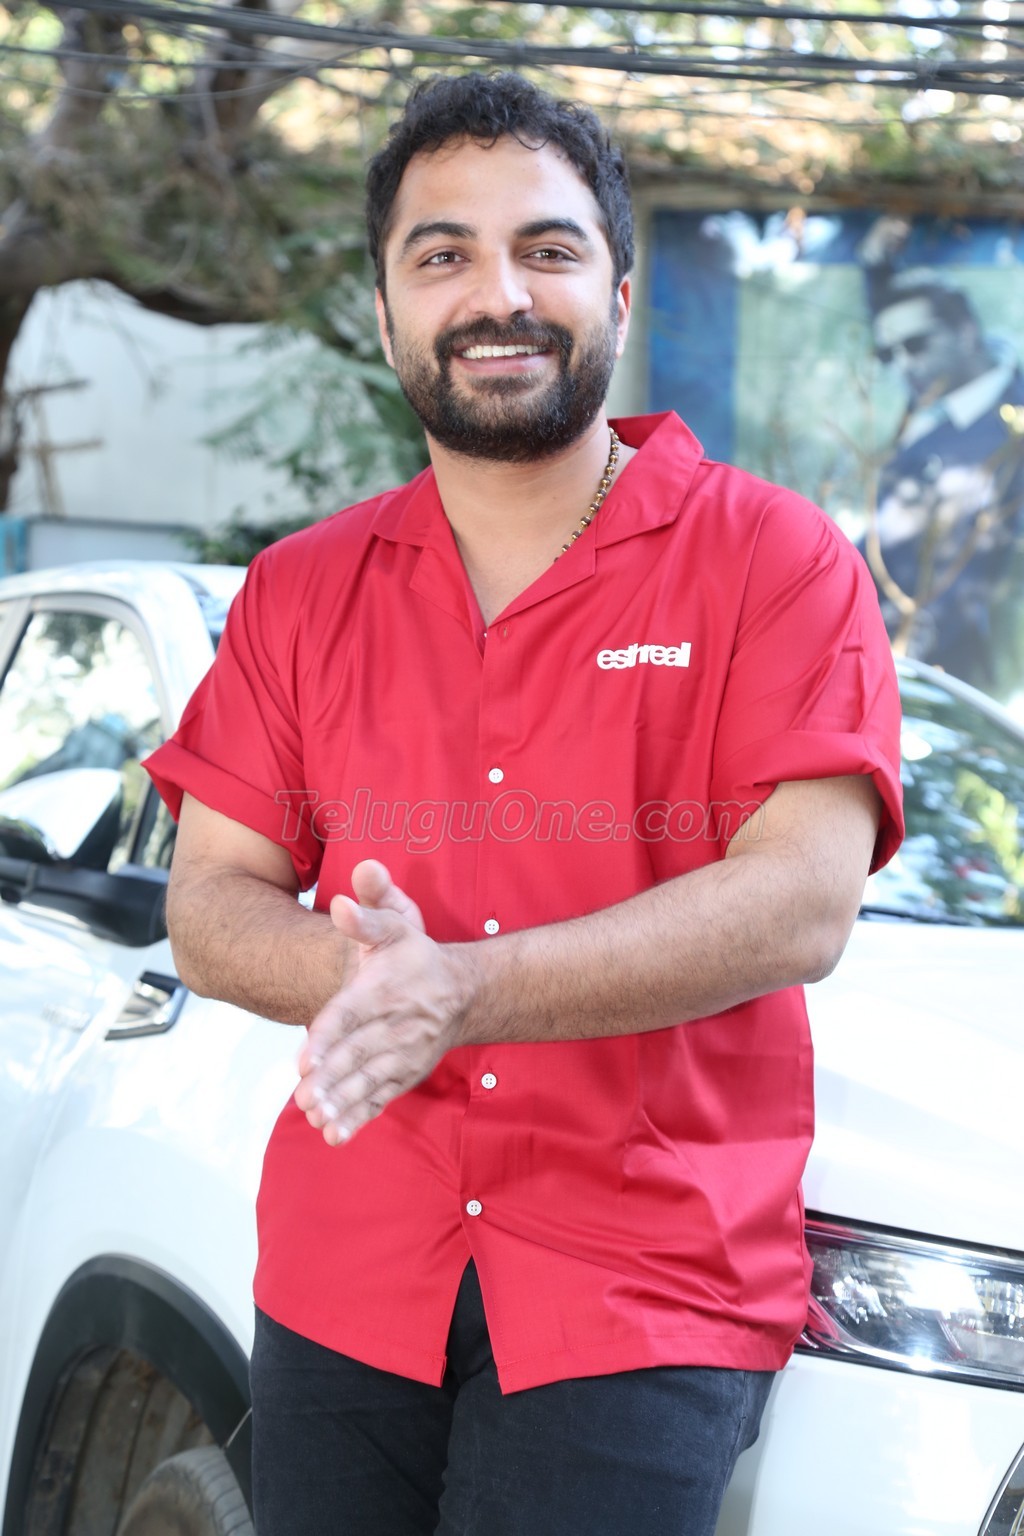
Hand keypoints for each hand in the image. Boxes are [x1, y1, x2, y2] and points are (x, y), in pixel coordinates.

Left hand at [293, 860, 473, 1144]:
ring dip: (343, 1102)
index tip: (304, 1058)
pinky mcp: (405, 1074)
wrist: (462, 991)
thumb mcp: (396, 924)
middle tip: (305, 1096)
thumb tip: (343, 901)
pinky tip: (335, 1135)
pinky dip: (359, 1117)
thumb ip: (368, 913)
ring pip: (369, 1081)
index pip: (352, 1014)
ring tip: (318, 1118)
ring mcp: (402, 1054)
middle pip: (358, 1053)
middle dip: (332, 1077)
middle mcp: (395, 1024)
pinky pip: (381, 1098)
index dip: (327, 1036)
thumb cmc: (416, 956)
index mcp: (385, 989)